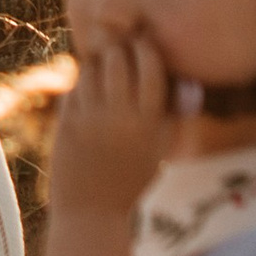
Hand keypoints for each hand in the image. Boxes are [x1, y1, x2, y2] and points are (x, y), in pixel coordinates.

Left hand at [48, 30, 193, 215]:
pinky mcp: (66, 124)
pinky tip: (86, 94)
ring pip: (90, 69)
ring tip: (101, 69)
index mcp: (149, 122)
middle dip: (117, 47)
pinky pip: (72, 88)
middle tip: (118, 48)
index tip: (142, 44)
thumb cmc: (131, 179)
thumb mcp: (160, 150)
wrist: (92, 211)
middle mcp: (120, 117)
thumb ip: (174, 115)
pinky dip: (79, 86)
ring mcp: (90, 119)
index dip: (145, 47)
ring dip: (95, 63)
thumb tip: (189, 81)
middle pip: (117, 58)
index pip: (150, 67)